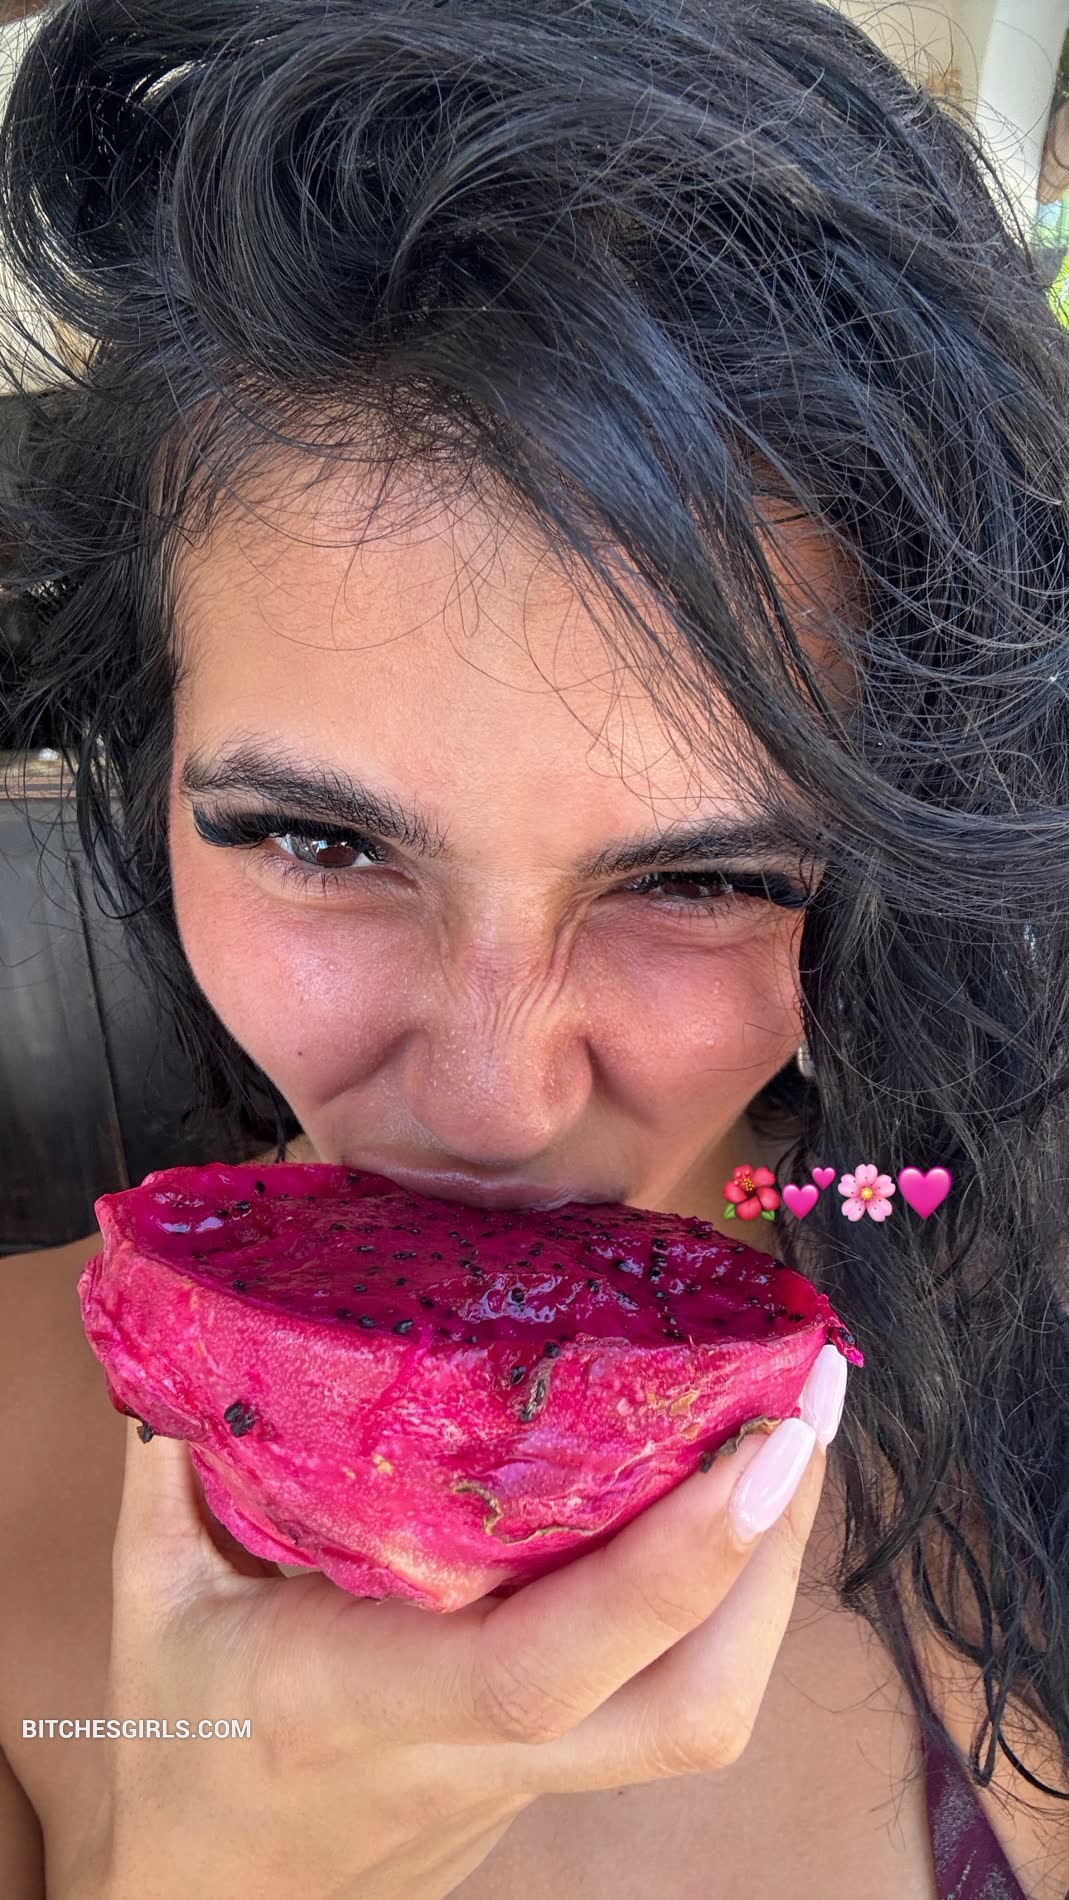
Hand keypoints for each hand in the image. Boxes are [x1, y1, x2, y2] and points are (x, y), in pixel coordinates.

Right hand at [72, 1365, 833, 1899]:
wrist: (228, 1896)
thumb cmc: (181, 1739)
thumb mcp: (152, 1599)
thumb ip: (179, 1464)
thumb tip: (211, 1321)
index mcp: (359, 1701)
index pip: (537, 1664)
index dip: (667, 1564)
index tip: (752, 1443)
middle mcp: (475, 1753)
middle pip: (683, 1709)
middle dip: (773, 1555)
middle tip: (810, 1399)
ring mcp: (535, 1774)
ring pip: (708, 1715)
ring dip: (776, 1572)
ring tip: (800, 1426)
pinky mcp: (567, 1763)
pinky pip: (685, 1694)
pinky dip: (739, 1593)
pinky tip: (744, 1493)